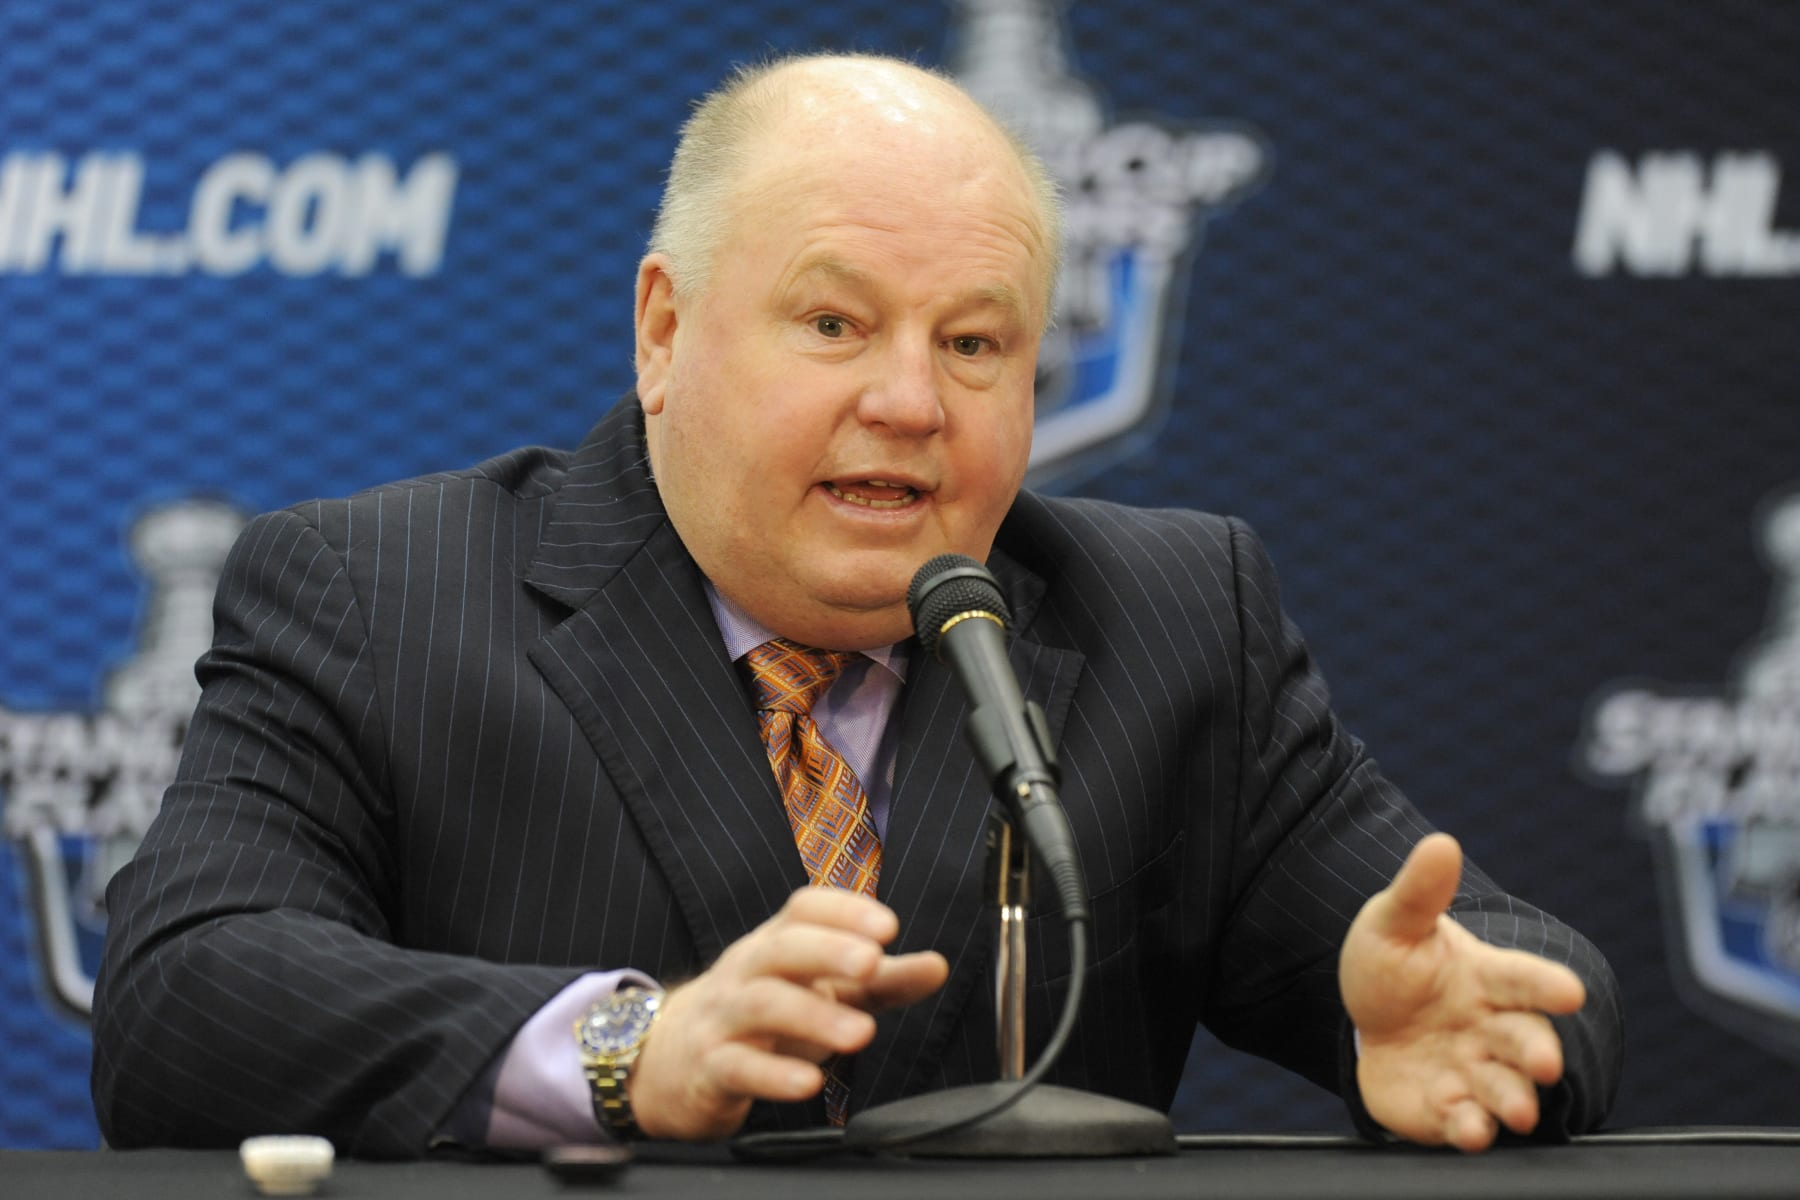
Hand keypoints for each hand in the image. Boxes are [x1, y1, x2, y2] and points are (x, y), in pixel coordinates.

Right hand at [626, 887, 948, 1140]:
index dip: (844, 911)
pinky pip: (738, 1066)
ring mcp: (724, 1018)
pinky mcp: (710, 1068)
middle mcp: (747, 971)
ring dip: (813, 1016)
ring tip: (861, 1034)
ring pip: (761, 1005)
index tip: (887, 924)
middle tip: (874, 962)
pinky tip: (810, 1084)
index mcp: (776, 944)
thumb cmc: (763, 1017)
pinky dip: (774, 1075)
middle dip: (828, 950)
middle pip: (781, 948)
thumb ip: (881, 980)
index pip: (803, 909)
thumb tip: (938, 965)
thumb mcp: (822, 991)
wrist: (671, 1060)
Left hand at [1339, 833, 1585, 1151]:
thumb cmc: (1394, 965)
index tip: (1570, 991)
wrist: (1364, 1019)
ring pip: (1504, 1090)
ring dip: (1513, 1100)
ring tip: (1516, 1110)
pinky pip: (1463, 1123)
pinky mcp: (1445, 1110)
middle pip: (1526, 1041)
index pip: (1524, 979)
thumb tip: (1440, 843)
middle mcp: (1490, 1029)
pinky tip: (1469, 1130)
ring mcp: (1472, 1072)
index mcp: (1486, 978)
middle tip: (1546, 1064)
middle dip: (1538, 1054)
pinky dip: (1470, 1129)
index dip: (1547, 985)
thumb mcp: (1394, 922)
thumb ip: (1420, 891)